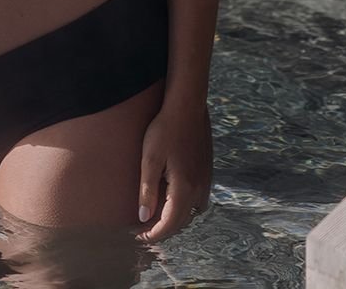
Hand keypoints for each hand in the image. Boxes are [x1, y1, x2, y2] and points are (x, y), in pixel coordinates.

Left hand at [134, 96, 211, 243]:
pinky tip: (171, 199)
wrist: (186, 107)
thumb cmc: (164, 130)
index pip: (170, 224)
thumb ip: (146, 190)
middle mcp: (199, 188)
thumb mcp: (149, 159)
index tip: (138, 237)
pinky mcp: (207, 172)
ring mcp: (206, 180)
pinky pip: (198, 199)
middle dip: (163, 230)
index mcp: (184, 188)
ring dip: (176, 219)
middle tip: (142, 230)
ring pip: (192, 211)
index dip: (154, 235)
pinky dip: (185, 206)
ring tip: (156, 217)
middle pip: (182, 221)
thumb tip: (143, 217)